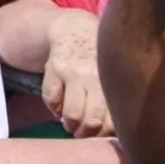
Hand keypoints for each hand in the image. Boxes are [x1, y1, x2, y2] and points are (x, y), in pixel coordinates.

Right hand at [42, 10, 111, 137]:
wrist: (74, 28)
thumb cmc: (99, 59)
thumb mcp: (111, 76)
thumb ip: (114, 101)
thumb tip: (114, 133)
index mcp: (114, 82)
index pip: (112, 121)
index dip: (105, 134)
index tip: (101, 134)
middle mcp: (95, 77)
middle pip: (92, 120)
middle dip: (87, 133)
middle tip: (84, 132)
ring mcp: (73, 72)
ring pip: (72, 113)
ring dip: (70, 124)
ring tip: (71, 123)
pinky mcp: (53, 68)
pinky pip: (50, 98)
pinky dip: (53, 107)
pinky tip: (59, 105)